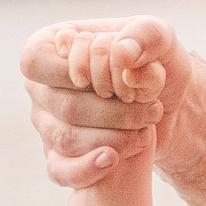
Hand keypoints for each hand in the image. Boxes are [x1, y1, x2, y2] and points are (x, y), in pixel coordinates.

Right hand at [22, 16, 191, 189]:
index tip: (117, 80)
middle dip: (112, 111)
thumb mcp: (160, 38)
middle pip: (62, 105)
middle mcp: (41, 86)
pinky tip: (112, 160)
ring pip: (65, 138)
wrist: (169, 105)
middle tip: (150, 111)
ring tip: (144, 130)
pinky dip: (88, 169)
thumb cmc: (155, 63)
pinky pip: (61, 170)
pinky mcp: (60, 156)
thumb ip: (144, 34)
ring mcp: (47, 123)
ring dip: (112, 137)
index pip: (36, 61)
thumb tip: (120, 53)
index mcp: (49, 47)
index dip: (74, 72)